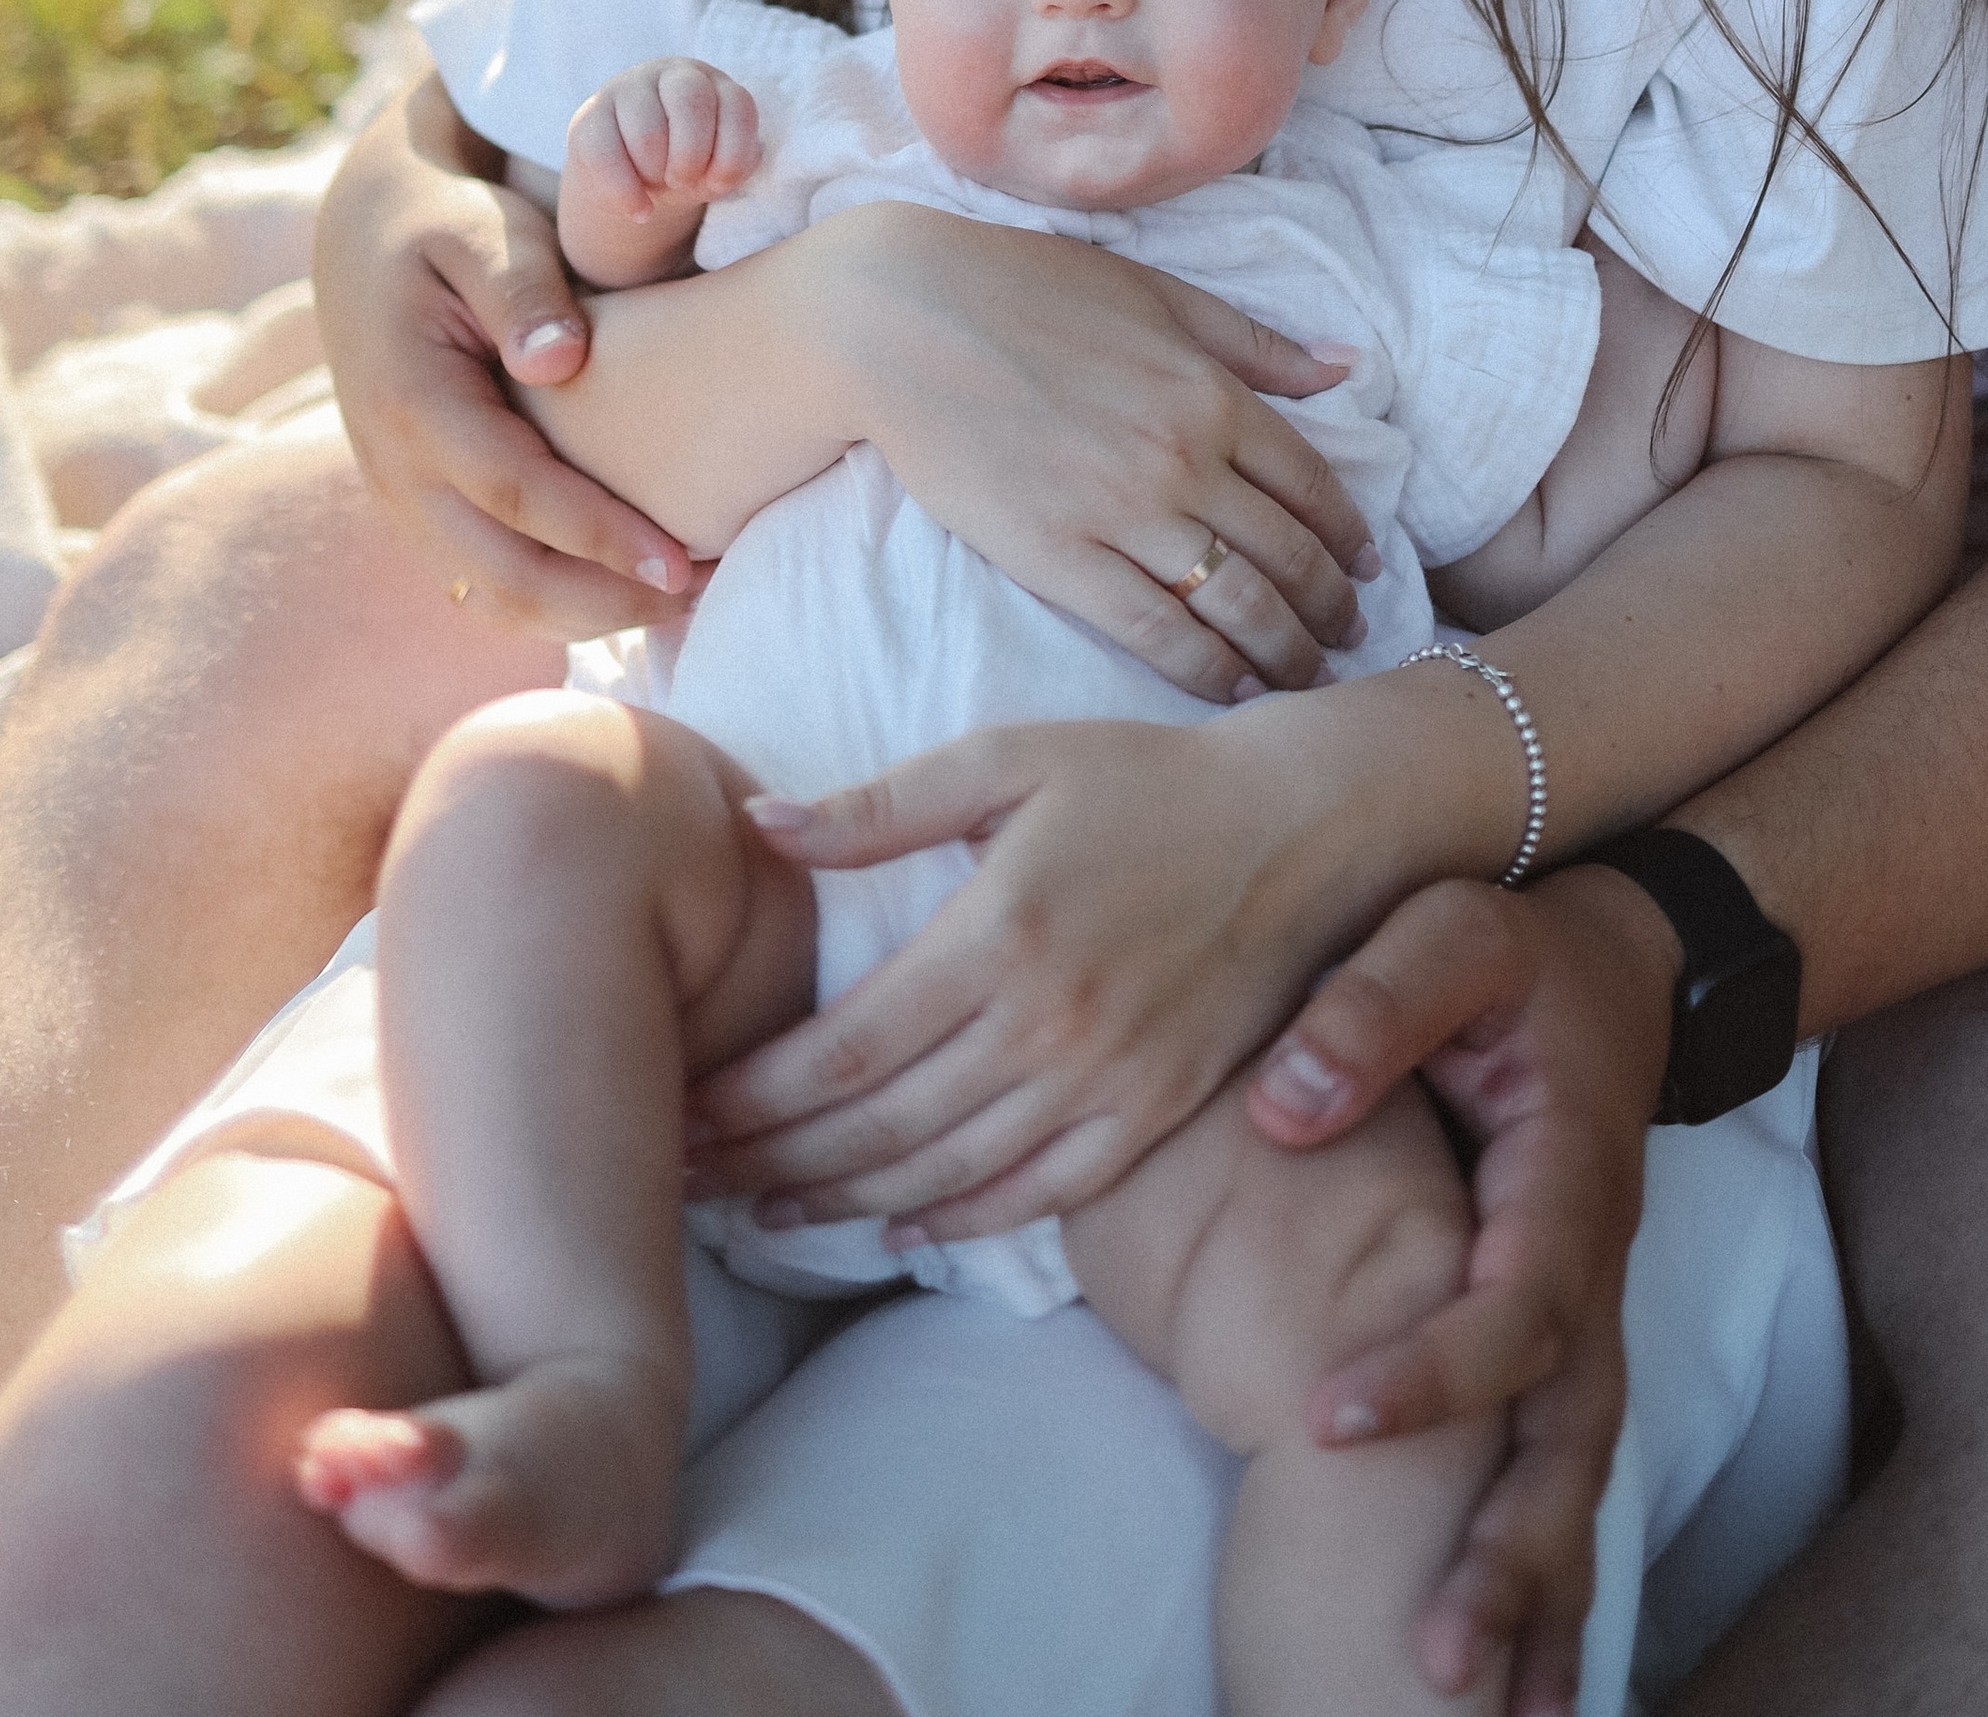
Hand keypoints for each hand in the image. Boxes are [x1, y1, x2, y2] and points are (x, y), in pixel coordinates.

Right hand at [314, 68, 696, 633]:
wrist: (367, 235)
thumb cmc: (448, 224)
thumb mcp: (485, 231)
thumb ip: (522, 288)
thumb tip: (559, 362)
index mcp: (411, 400)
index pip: (514, 493)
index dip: (598, 535)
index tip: (681, 562)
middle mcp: (394, 467)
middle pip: (500, 574)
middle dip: (603, 602)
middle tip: (703, 597)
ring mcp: (400, 497)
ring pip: (489, 594)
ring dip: (583, 615)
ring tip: (679, 603)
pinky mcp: (418, 507)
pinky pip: (481, 580)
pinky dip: (553, 602)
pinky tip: (623, 590)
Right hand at [559, 58, 760, 284]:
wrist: (636, 176)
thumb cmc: (687, 166)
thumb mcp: (717, 167)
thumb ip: (735, 165)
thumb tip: (738, 163)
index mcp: (713, 83)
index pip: (737, 105)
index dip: (732, 154)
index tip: (717, 182)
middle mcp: (672, 75)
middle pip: (690, 102)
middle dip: (691, 156)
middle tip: (682, 181)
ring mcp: (628, 88)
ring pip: (647, 131)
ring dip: (656, 174)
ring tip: (656, 187)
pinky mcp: (590, 114)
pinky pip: (605, 154)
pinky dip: (626, 193)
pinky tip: (640, 210)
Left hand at [688, 702, 1388, 1223]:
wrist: (1304, 826)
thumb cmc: (1144, 778)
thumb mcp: (1009, 757)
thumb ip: (883, 805)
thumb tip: (761, 824)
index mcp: (998, 933)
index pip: (844, 1050)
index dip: (755, 1098)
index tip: (683, 1113)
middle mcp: (1047, 1026)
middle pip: (879, 1130)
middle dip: (771, 1164)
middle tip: (689, 1179)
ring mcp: (1106, 1083)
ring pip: (945, 1176)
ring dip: (843, 1206)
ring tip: (763, 1213)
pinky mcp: (1153, 1115)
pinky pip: (1038, 1195)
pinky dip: (959, 1223)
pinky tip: (897, 1230)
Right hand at [798, 200, 1375, 701]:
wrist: (902, 321)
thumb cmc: (1024, 289)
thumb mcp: (1154, 294)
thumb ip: (1252, 341)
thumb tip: (1344, 366)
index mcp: (1210, 392)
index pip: (1312, 483)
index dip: (1348, 537)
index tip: (1367, 569)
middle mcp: (1182, 458)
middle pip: (1286, 554)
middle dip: (1330, 606)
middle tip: (1350, 637)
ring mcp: (1121, 514)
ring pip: (1235, 603)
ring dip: (1286, 651)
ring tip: (1307, 678)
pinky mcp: (1057, 558)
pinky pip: (1154, 631)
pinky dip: (1207, 669)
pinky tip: (1232, 688)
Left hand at [1245, 870, 1677, 1716]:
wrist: (1624, 964)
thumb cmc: (1521, 952)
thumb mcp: (1456, 932)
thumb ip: (1375, 1006)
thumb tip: (1279, 1106)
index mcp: (1564, 1180)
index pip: (1513, 1303)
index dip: (1434, 1371)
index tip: (1329, 1418)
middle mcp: (1590, 1270)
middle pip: (1567, 1434)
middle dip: (1508, 1549)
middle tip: (1437, 1657)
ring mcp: (1590, 1317)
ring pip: (1575, 1474)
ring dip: (1538, 1590)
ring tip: (1489, 1708)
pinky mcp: (1567, 1341)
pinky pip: (1563, 1468)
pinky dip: (1552, 1574)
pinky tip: (1526, 1680)